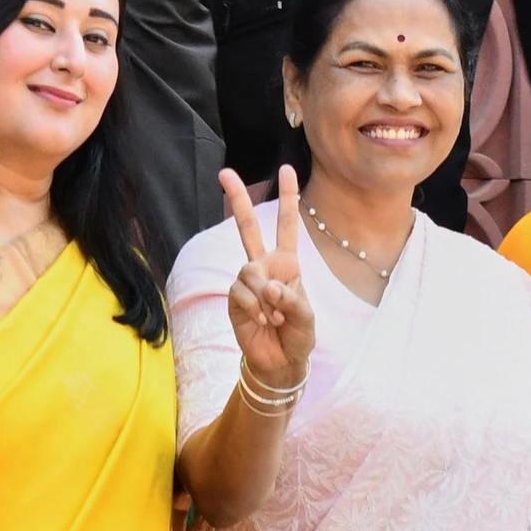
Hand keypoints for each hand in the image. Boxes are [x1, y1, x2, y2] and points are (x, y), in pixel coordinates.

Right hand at [221, 166, 313, 385]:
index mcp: (287, 263)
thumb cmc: (297, 335)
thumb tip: (268, 287)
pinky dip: (255, 307)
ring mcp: (246, 281)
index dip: (287, 197)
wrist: (279, 361)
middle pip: (248, 227)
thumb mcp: (305, 317)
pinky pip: (241, 293)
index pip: (287, 225)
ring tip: (274, 317)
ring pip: (249, 271)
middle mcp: (264, 266)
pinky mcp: (233, 299)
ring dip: (265, 295)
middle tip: (224, 173)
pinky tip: (263, 320)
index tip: (287, 169)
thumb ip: (291, 299)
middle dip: (237, 200)